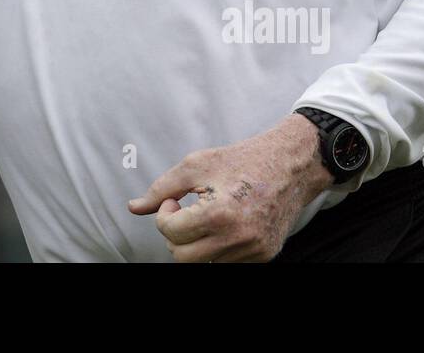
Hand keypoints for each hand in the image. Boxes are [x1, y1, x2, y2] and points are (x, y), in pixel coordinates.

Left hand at [127, 113, 334, 261]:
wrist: (290, 165)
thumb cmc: (242, 160)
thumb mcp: (197, 164)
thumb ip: (161, 187)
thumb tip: (133, 207)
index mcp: (220, 214)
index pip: (171, 233)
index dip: (164, 214)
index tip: (174, 199)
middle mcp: (238, 239)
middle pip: (183, 258)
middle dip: (175, 236)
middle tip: (183, 212)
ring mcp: (253, 251)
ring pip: (204, 263)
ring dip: (195, 243)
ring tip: (204, 215)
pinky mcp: (263, 256)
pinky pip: (226, 262)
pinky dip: (216, 247)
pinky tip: (222, 224)